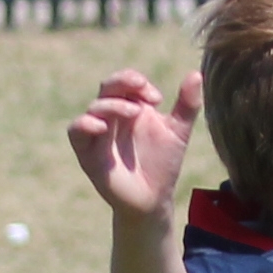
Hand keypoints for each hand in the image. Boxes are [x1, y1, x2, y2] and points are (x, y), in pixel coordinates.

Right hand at [68, 68, 196, 222]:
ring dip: (112, 105)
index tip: (157, 98)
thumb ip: (187, 104)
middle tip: (140, 87)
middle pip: (107, 87)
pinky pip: (76, 131)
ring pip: (94, 107)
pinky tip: (101, 127)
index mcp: (132, 106)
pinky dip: (85, 124)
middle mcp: (112, 116)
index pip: (126, 81)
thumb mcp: (178, 132)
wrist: (153, 198)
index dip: (137, 81)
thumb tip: (196, 73)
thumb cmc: (162, 164)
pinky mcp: (87, 152)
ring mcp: (98, 133)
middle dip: (122, 82)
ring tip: (133, 112)